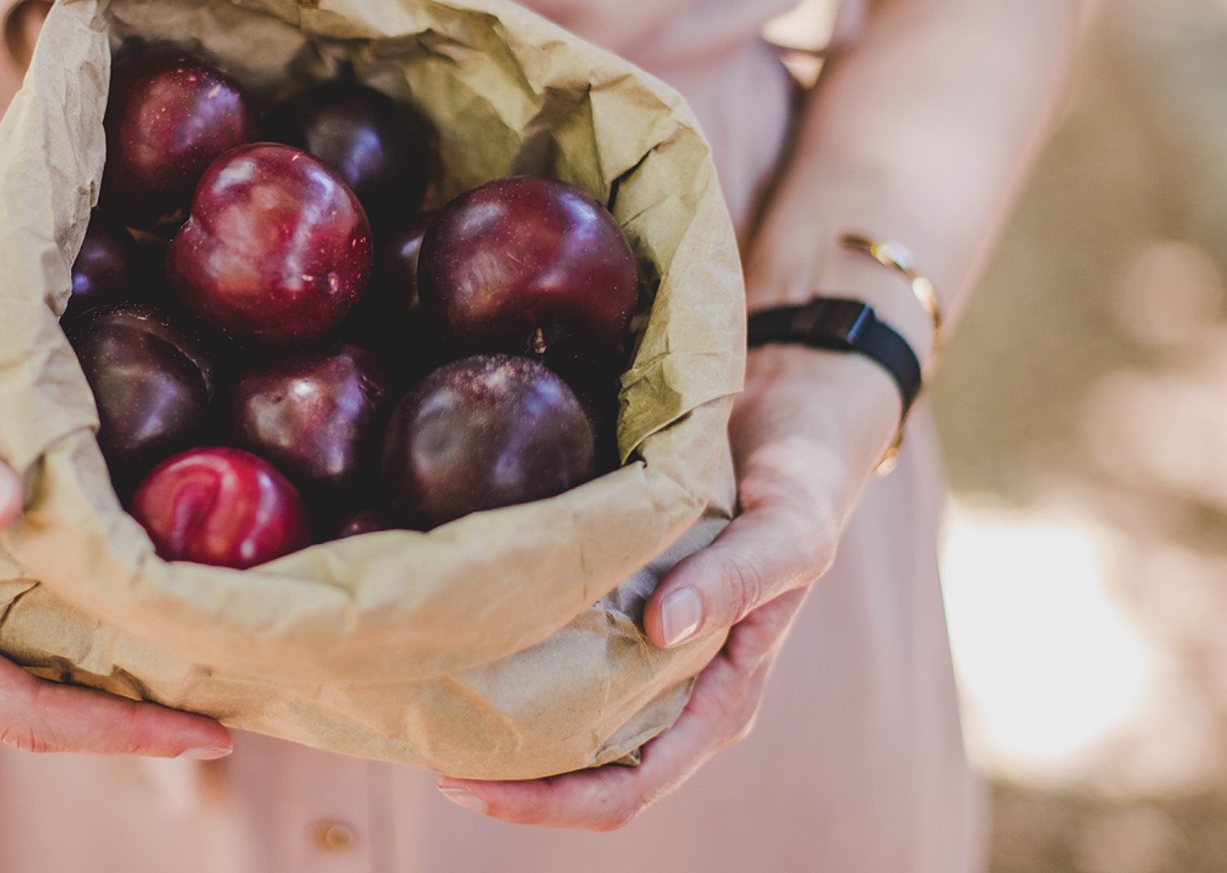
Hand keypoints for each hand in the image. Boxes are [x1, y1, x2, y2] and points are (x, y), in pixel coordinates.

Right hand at [0, 320, 234, 758]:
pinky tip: (117, 642)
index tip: (208, 730)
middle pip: (19, 722)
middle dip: (123, 723)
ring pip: (2, 702)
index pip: (13, 713)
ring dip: (92, 699)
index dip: (116, 730)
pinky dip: (50, 666)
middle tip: (234, 703)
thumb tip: (15, 504)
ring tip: (196, 676)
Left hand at [436, 346, 900, 828]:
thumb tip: (664, 629)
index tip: (469, 784)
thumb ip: (739, 576)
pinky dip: (511, 659)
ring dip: (502, 727)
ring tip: (428, 705)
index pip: (631, 786)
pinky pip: (556, 654)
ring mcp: (642, 659)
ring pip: (561, 722)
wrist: (789, 423)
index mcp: (720, 702)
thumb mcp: (789, 528)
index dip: (550, 802)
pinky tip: (460, 639)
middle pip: (582, 773)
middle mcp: (675, 695)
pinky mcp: (615, 612)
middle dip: (509, 779)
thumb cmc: (800, 485)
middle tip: (426, 750)